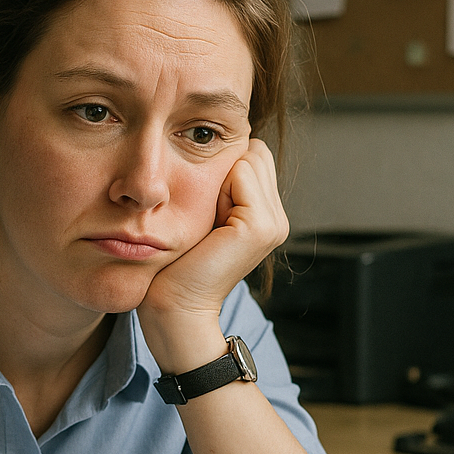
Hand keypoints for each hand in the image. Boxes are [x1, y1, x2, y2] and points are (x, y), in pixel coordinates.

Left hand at [139, 140, 287, 346]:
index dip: (223, 172)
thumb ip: (222, 187)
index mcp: (267, 217)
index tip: (204, 212)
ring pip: (248, 158)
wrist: (175, 307)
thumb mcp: (204, 216)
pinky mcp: (260, 226)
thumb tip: (220, 147)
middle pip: (254, 152)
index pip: (254, 156)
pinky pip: (240, 172)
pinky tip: (209, 224)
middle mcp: (278, 219)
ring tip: (207, 222)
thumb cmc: (177, 265)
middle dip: (224, 172)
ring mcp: (274, 223)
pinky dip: (217, 188)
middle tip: (206, 217)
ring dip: (218, 180)